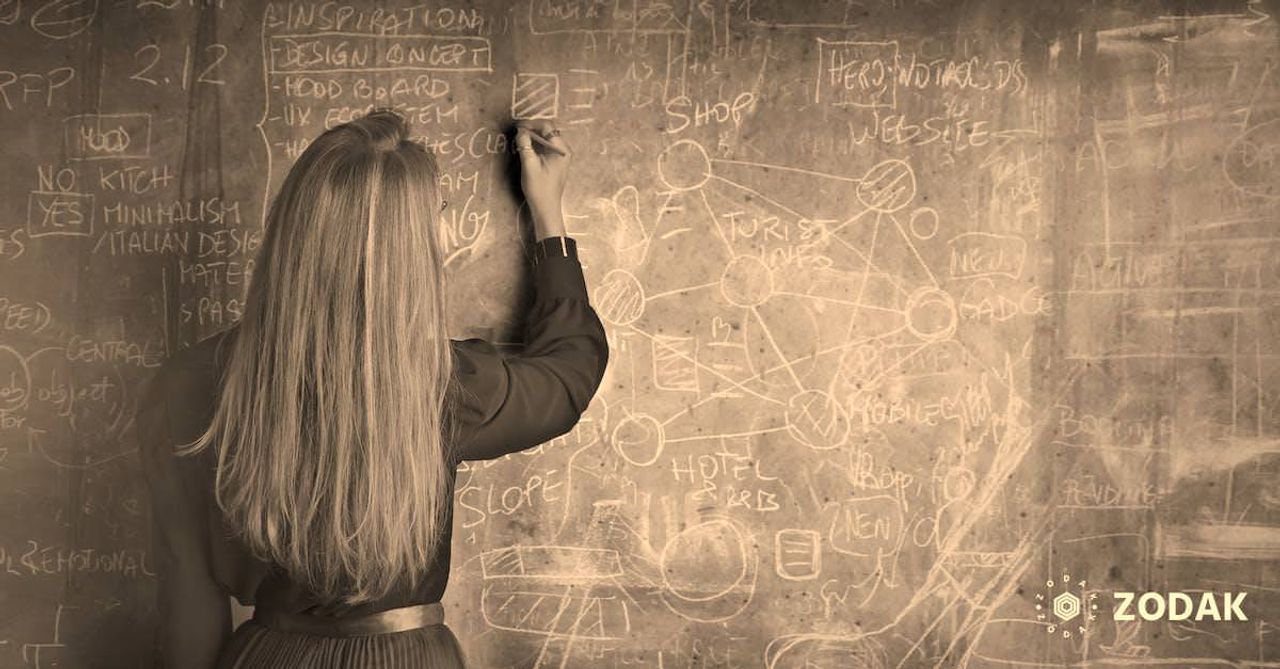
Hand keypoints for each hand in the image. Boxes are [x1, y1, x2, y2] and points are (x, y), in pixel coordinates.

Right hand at [515, 120, 571, 239]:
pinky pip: (544, 147)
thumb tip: (521, 131)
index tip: (518, 128)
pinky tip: (525, 149)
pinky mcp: (554, 162)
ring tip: (520, 140)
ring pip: (545, 139)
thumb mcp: (529, 165)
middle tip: (517, 133)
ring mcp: (560, 156)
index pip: (547, 126)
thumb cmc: (539, 188)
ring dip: (532, 137)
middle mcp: (563, 150)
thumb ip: (525, 145)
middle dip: (531, 129)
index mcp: (561, 149)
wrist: (546, 208)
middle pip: (547, 131)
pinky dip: (534, 145)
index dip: (531, 124)